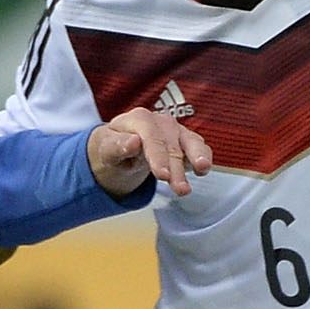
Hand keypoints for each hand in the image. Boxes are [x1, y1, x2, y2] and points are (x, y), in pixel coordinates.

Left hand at [87, 106, 212, 196]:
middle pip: (171, 145)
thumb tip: (133, 141)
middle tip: (180, 189)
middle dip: (177, 167)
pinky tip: (203, 169)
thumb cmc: (111, 148)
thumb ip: (116, 145)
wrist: (119, 148)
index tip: (162, 175)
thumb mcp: (106, 149)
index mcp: (139, 119)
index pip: (151, 136)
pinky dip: (203, 156)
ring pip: (190, 143)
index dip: (158, 155)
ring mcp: (175, 131)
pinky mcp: (186, 142)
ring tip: (202, 171)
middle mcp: (160, 122)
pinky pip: (199, 147)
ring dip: (197, 158)